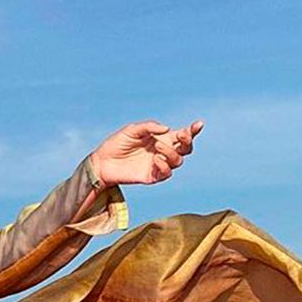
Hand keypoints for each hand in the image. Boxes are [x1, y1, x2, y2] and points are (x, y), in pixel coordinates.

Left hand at [89, 118, 203, 186]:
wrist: (103, 162)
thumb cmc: (117, 143)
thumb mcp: (133, 129)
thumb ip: (149, 127)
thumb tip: (167, 129)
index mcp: (162, 138)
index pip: (182, 135)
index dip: (193, 130)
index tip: (198, 124)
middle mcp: (163, 152)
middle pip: (186, 149)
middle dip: (187, 142)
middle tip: (179, 136)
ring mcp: (158, 165)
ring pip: (178, 161)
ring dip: (172, 153)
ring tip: (157, 149)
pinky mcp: (152, 177)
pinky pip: (166, 173)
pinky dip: (164, 166)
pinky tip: (156, 160)